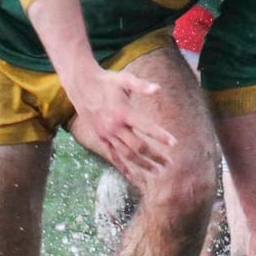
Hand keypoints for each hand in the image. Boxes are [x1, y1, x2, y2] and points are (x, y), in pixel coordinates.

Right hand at [69, 67, 174, 183]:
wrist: (81, 85)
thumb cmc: (106, 81)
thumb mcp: (123, 79)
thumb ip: (141, 85)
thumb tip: (157, 88)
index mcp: (123, 112)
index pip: (146, 127)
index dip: (160, 136)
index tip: (174, 143)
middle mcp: (115, 127)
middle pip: (138, 146)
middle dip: (155, 156)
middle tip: (169, 164)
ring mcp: (107, 134)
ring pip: (127, 155)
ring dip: (142, 164)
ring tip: (157, 171)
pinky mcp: (101, 138)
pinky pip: (112, 156)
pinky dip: (122, 167)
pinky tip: (132, 176)